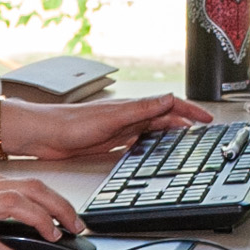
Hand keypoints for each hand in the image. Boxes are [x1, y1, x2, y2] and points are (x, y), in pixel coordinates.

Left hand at [0, 88, 209, 160]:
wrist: (43, 134)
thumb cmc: (70, 123)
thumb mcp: (112, 117)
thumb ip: (142, 109)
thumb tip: (169, 98)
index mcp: (132, 107)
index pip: (169, 105)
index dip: (189, 111)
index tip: (206, 119)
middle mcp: (128, 116)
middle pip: (164, 117)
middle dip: (185, 122)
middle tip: (202, 132)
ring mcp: (119, 128)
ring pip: (153, 129)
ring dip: (170, 133)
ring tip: (186, 141)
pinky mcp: (109, 141)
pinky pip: (137, 141)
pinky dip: (151, 144)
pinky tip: (152, 150)